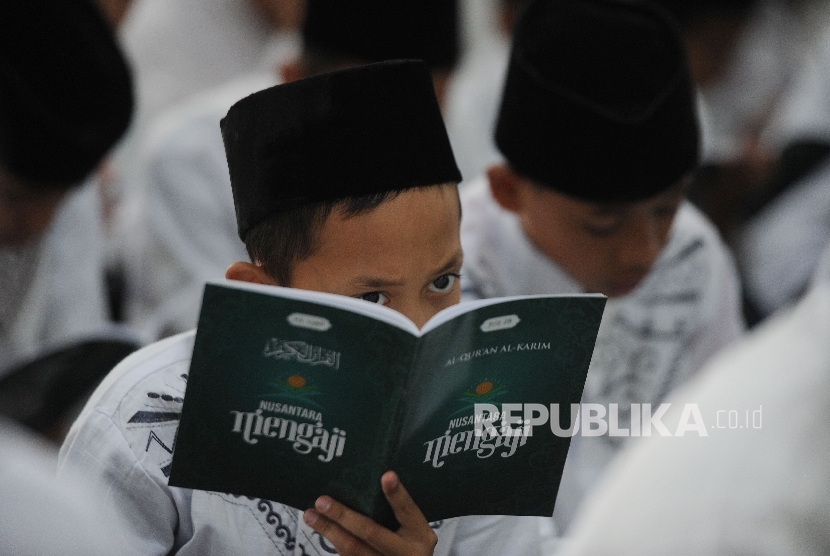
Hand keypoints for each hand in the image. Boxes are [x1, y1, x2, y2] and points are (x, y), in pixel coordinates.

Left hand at [303, 471, 436, 555]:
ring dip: (329, 530)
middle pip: (371, 533)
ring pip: (352, 549)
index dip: (397, 494)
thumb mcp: (414, 528)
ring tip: (311, 515)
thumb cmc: (410, 542)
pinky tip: (321, 528)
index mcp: (420, 535)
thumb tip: (375, 478)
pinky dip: (333, 541)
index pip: (408, 511)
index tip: (386, 476)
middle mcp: (406, 553)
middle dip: (343, 516)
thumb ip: (397, 509)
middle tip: (323, 501)